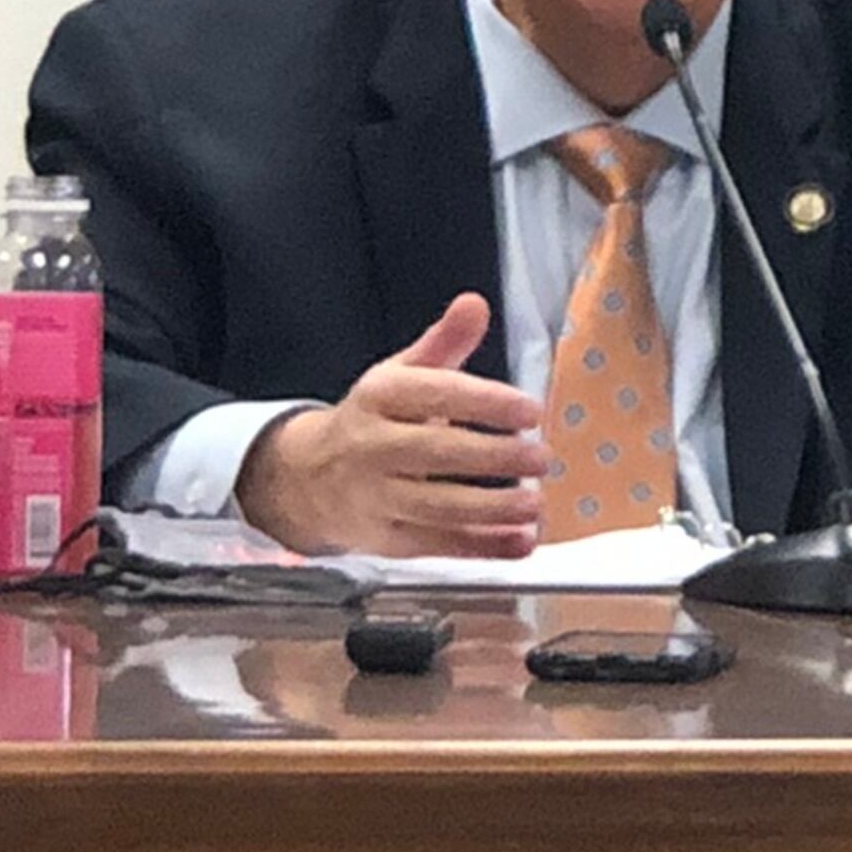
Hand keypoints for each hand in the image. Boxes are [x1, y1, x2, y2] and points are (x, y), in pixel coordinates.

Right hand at [236, 293, 546, 557]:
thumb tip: (475, 303)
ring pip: (437, 507)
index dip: (486, 402)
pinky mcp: (385, 542)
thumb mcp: (402, 373)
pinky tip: (521, 542)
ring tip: (536, 503)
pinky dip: (482, 547)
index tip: (531, 410)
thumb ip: (444, 342)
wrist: (310, 478)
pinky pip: (437, 546)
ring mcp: (376, 498)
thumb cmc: (376, 419)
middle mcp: (372, 447)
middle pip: (436, 453)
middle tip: (542, 457)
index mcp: (380, 396)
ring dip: (492, 509)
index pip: (436, 394)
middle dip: (494, 457)